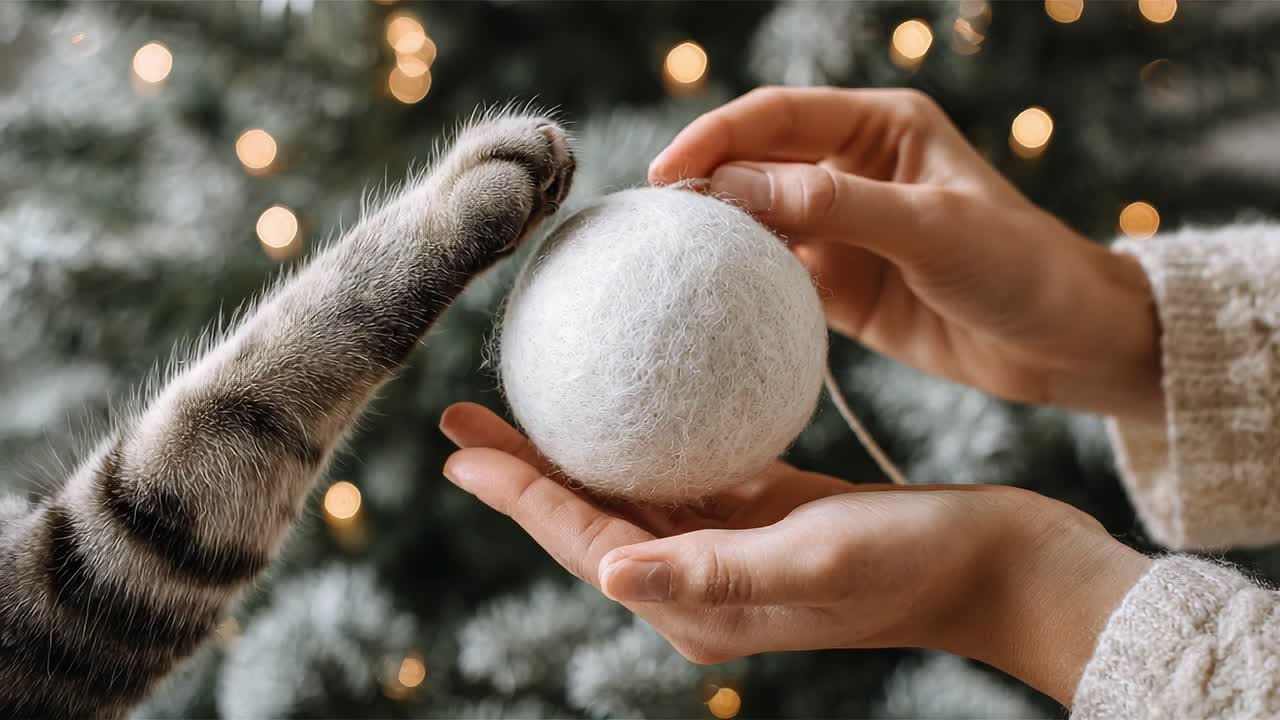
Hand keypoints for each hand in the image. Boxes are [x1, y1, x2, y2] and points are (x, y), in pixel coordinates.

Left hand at [439, 402, 1150, 706]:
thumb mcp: (814, 562)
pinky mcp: (761, 515)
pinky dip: (644, 440)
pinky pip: (683, 474)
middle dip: (524, 471)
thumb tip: (608, 574)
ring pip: (627, 496)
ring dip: (573, 452)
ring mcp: (727, 549)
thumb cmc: (915, 566)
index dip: (518, 496)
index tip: (460, 446)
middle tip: (466, 414)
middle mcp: (698, 582)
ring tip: (524, 399)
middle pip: (588, 520)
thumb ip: (712, 571)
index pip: (584, 543)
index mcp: (698, 603)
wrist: (996, 566)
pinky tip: (626, 400)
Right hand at [650, 87, 1162, 422]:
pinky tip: (711, 303)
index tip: (666, 174)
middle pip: (757, 167)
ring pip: (759, 223)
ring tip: (665, 266)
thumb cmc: (1019, 266)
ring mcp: (844, 229)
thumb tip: (736, 189)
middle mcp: (854, 169)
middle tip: (651, 226)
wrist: (1064, 344)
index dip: (716, 138)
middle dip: (705, 189)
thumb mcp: (932, 227)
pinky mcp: (840, 285)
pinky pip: (776, 278)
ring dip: (718, 240)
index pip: (778, 117)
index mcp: (882, 127)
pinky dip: (743, 287)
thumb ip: (837, 205)